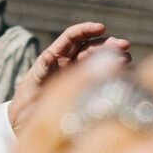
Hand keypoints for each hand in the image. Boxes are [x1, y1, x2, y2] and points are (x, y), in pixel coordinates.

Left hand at [6, 22, 130, 131]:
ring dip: (114, 58)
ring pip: (99, 62)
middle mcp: (69, 63)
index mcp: (54, 57)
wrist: (27, 124)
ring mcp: (79, 76)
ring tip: (126, 60)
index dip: (86, 30)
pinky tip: (124, 75)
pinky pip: (102, 79)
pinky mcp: (87, 90)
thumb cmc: (25, 102)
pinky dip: (113, 75)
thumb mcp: (32, 85)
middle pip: (91, 48)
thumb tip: (49, 55)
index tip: (101, 28)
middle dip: (107, 44)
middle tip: (124, 46)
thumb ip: (42, 71)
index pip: (72, 37)